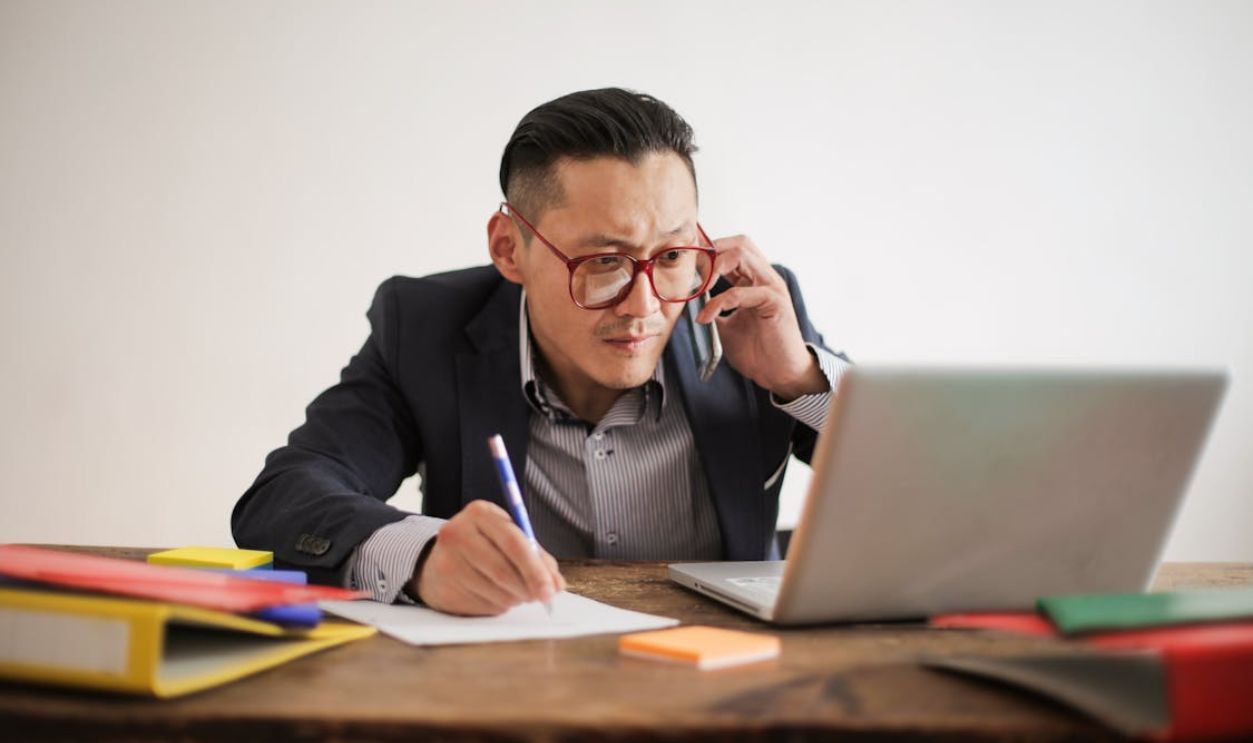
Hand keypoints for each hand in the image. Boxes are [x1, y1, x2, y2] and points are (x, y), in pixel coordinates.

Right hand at [410, 500, 566, 615]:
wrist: (437, 559)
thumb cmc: (483, 546)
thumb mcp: (507, 537)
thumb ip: (536, 556)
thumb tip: (556, 585)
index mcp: (480, 513)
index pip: (514, 542)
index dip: (536, 569)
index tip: (553, 589)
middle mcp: (458, 533)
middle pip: (504, 569)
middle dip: (529, 588)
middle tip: (542, 597)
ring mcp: (447, 561)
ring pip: (496, 592)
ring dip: (515, 598)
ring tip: (516, 591)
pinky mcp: (443, 588)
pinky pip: (484, 606)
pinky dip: (498, 605)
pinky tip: (494, 596)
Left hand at [695, 234, 828, 400]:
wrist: (778, 374)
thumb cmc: (757, 351)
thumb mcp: (724, 327)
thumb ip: (711, 311)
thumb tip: (686, 305)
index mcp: (753, 281)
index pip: (732, 250)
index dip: (708, 251)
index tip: (685, 264)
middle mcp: (765, 278)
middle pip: (739, 243)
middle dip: (711, 251)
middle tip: (692, 271)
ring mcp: (772, 287)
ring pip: (742, 255)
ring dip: (714, 268)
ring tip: (699, 289)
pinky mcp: (775, 302)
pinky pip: (743, 291)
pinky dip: (719, 301)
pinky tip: (706, 317)